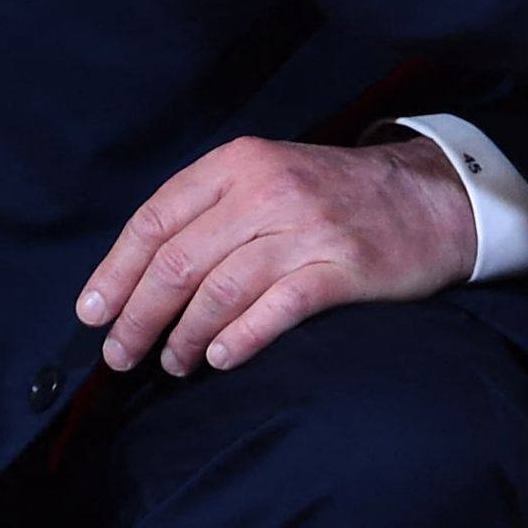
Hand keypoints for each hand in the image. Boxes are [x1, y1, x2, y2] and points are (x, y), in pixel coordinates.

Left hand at [74, 135, 478, 377]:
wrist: (435, 198)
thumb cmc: (339, 197)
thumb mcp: (271, 177)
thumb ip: (211, 211)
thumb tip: (139, 276)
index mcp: (241, 163)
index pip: (156, 220)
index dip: (115, 272)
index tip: (92, 314)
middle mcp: (270, 191)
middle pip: (179, 262)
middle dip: (139, 316)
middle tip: (121, 355)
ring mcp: (309, 229)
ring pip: (219, 292)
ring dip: (183, 337)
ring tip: (173, 364)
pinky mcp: (343, 268)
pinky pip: (274, 311)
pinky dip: (238, 339)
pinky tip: (220, 358)